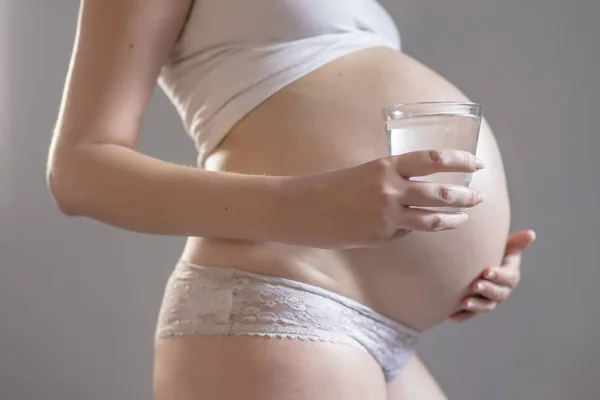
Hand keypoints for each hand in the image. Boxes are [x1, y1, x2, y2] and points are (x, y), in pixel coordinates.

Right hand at [283, 149, 484, 248]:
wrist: (303, 209)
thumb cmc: (331, 188)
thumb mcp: (365, 173)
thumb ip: (392, 181)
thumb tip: (415, 196)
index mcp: (386, 166)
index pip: (434, 159)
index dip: (460, 161)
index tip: (476, 163)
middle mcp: (390, 189)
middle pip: (442, 193)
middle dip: (466, 196)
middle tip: (478, 197)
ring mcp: (387, 216)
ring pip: (433, 219)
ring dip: (453, 219)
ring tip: (463, 218)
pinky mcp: (380, 237)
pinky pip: (405, 234)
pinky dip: (411, 231)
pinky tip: (410, 228)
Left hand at [450, 230, 536, 321]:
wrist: (475, 262)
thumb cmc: (490, 250)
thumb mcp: (503, 246)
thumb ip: (515, 243)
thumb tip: (531, 234)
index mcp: (510, 275)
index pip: (509, 277)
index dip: (499, 275)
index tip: (486, 271)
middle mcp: (502, 290)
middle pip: (499, 294)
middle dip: (487, 290)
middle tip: (474, 285)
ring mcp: (489, 300)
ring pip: (486, 306)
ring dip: (476, 305)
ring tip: (464, 302)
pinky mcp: (475, 307)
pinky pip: (470, 315)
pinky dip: (462, 316)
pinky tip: (451, 317)